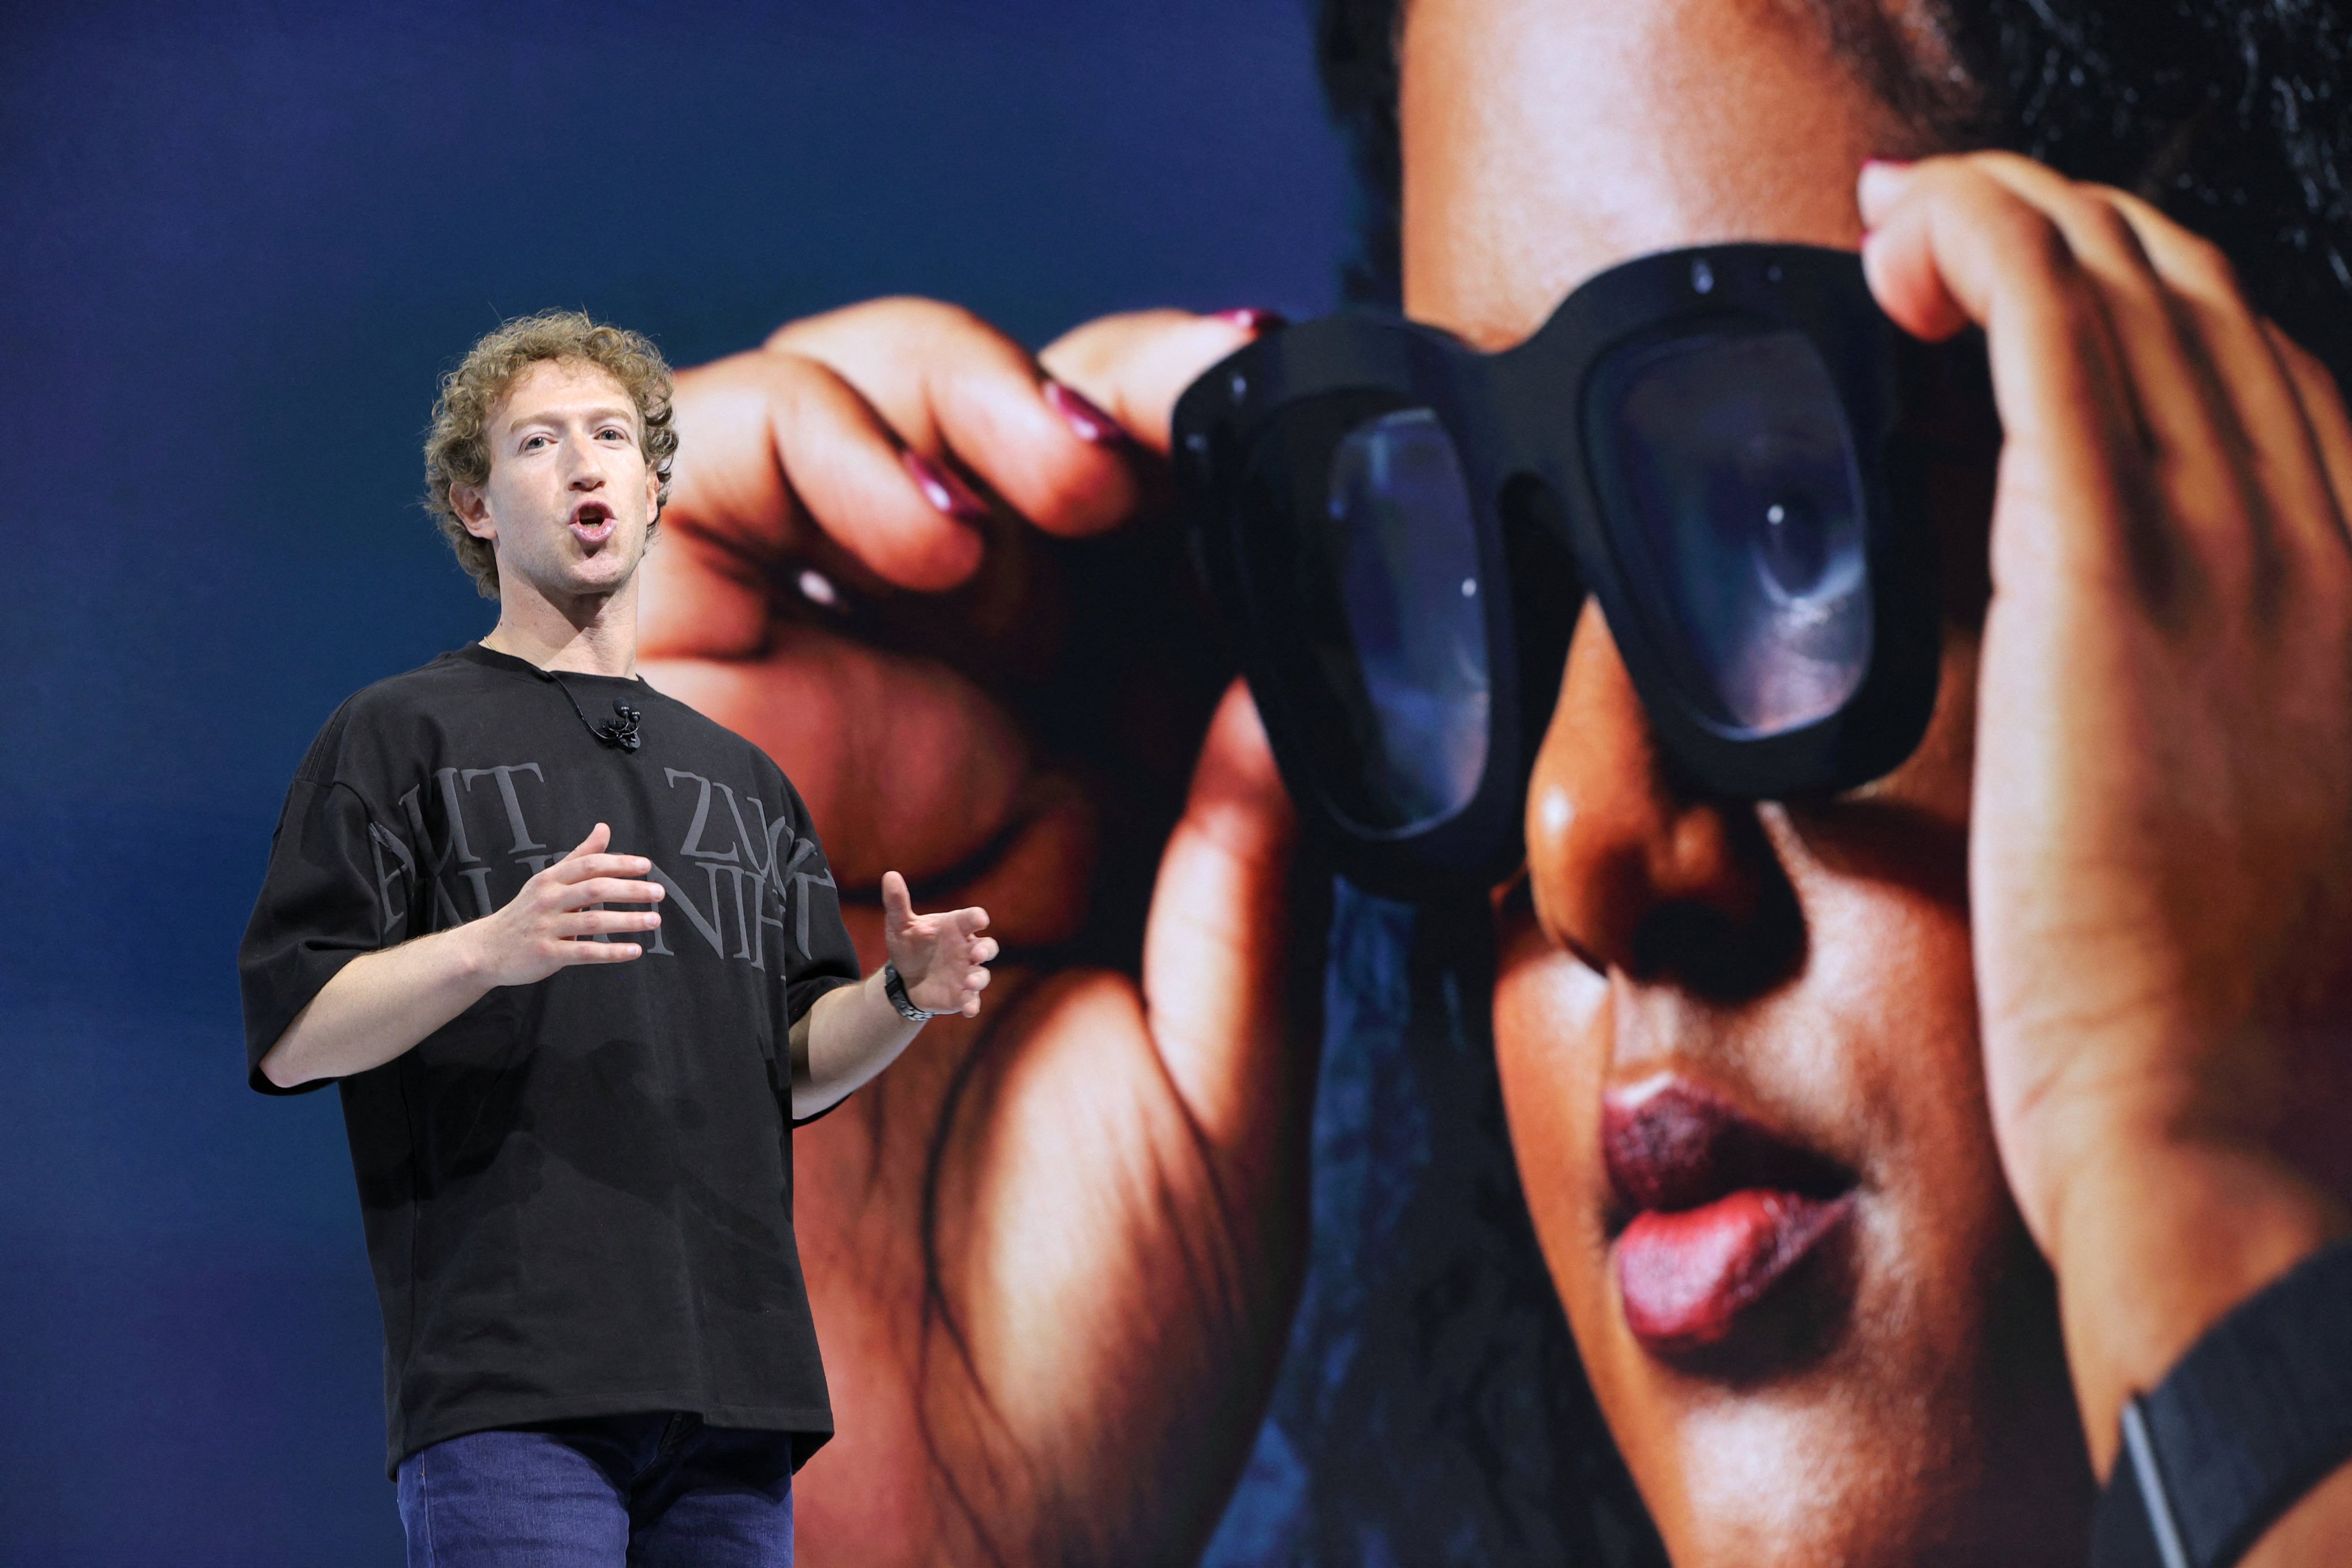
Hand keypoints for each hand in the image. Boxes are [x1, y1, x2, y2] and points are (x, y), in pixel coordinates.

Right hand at [463, 822, 665, 985]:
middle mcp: (548, 899)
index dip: (620, 863)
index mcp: (551, 879)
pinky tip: (634, 951)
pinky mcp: (547, 953)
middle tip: (658, 893)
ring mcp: (547, 927)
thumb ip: (580, 857)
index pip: (590, 864)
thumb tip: (604, 828)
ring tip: (654, 921)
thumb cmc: (526, 912)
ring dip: (628, 921)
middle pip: (595, 889)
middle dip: (630, 890)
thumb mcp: (548, 881)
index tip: (647, 866)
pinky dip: (612, 952)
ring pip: (594, 921)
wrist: (487, 949)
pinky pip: (585, 952)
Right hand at [639, 299, 1308, 1562]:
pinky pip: (655, 528)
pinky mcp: (642, 765)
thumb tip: (1298, 653)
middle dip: (1071, 397)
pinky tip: (918, 519)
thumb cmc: (1075, 1364)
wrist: (904, 1538)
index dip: (1189, 468)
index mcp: (1083, 831)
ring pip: (801, 444)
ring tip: (1050, 474)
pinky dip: (777, 452)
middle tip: (1164, 421)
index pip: (1128, 575)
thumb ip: (1247, 870)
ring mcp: (780, 754)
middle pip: (970, 473)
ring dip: (928, 391)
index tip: (1275, 420)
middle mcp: (925, 771)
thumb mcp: (1229, 1102)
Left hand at [880, 869, 994, 1017]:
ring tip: (970, 983)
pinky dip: (973, 1005)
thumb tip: (889, 875)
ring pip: (982, 975)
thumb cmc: (909, 946)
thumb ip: (898, 902)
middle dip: (986, 950)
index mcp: (956, 928)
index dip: (978, 918)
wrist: (905, 979)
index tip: (980, 920)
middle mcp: (967, 949)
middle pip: (988, 947)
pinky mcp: (962, 995)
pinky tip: (969, 1010)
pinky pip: (973, 1000)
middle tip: (977, 953)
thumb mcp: (900, 925)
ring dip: (979, 979)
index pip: (972, 918)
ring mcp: (966, 973)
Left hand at [1861, 153, 2351, 1468]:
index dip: (2148, 311)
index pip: (2265, 388)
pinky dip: (1980, 250)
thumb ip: (2228, 717)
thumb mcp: (2273, 829)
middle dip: (2072, 236)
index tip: (2036, 293)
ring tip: (1907, 213)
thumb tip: (2136, 675)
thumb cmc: (2234, 1023)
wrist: (2235, 1128)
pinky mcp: (2109, 573)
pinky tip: (1906, 235)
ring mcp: (2231, 548)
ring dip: (2009, 218)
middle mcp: (2330, 540)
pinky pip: (2046, 337)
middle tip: (1948, 222)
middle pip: (2201, 312)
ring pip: (2125, 294)